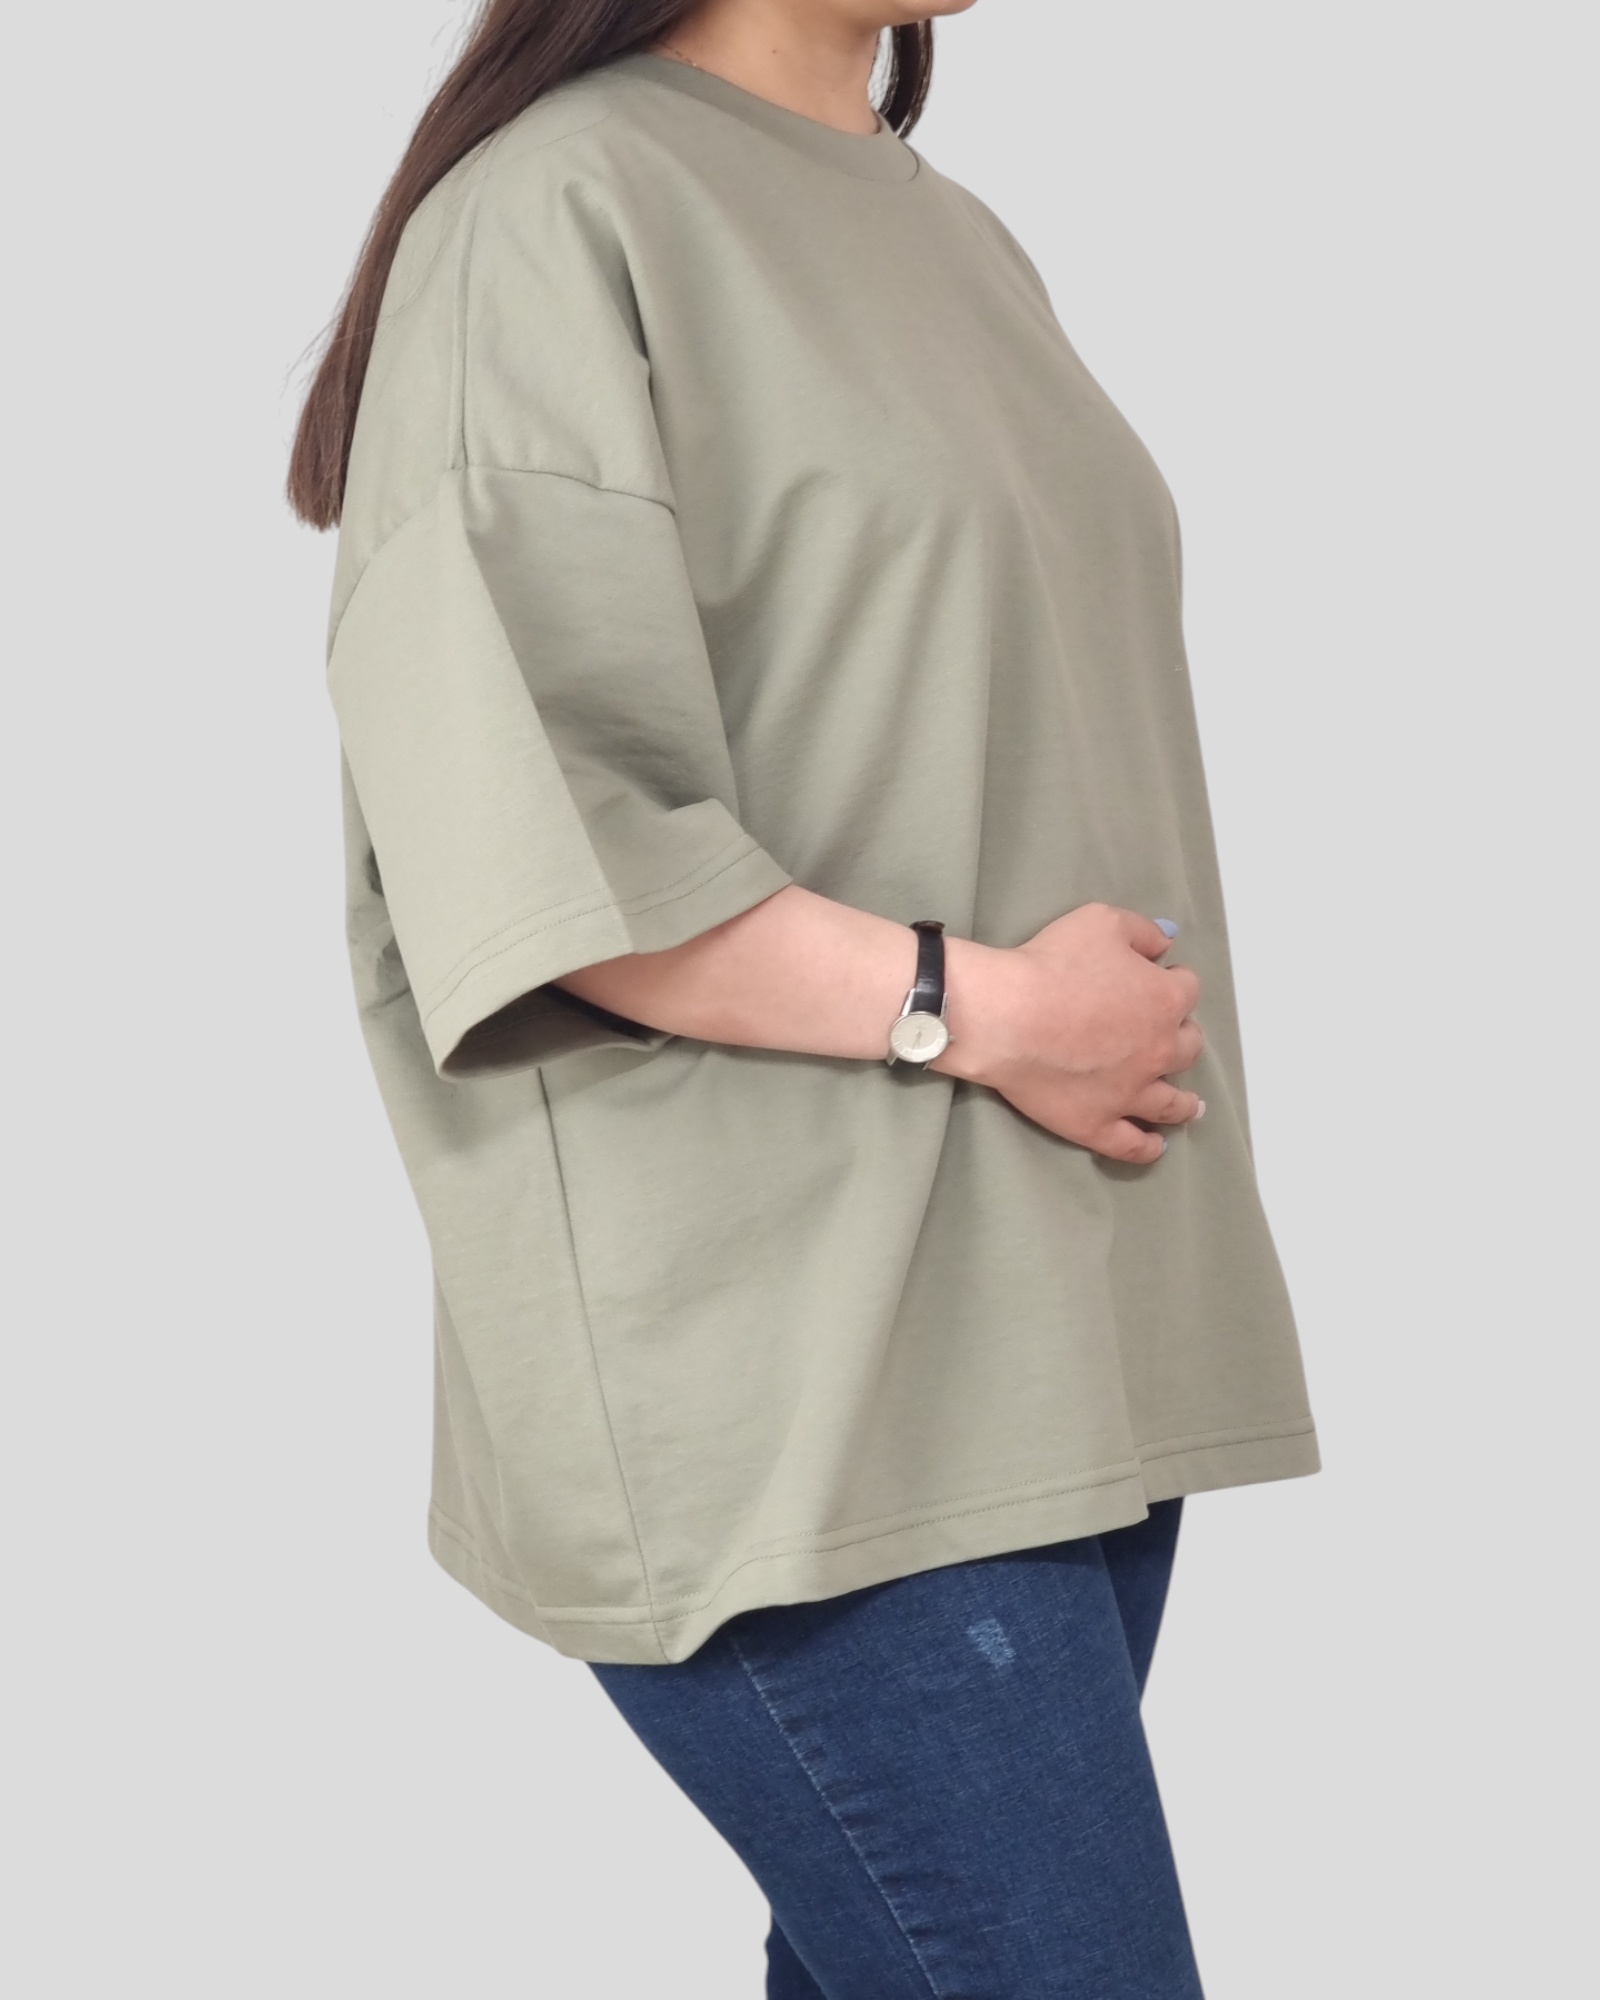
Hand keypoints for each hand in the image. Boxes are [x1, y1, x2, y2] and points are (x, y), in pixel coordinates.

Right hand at [936, 904, 1203, 1164]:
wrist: (1005, 1015)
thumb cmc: (1050, 963)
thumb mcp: (1100, 922)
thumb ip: (1141, 931)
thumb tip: (1166, 943)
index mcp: (1163, 1000)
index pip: (1186, 990)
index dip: (1174, 983)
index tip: (1163, 981)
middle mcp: (1158, 1050)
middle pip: (1187, 1047)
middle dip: (1182, 1038)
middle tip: (1170, 1037)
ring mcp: (1131, 1093)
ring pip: (1172, 1103)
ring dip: (1185, 1103)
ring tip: (1192, 1106)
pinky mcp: (1099, 1123)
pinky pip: (1132, 1144)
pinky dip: (1147, 1146)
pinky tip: (1156, 1146)